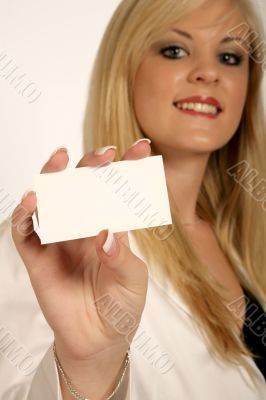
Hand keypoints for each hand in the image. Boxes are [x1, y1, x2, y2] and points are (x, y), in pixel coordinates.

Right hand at [11, 142, 149, 361]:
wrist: (99, 340)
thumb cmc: (121, 306)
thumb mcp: (132, 280)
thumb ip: (120, 257)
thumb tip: (105, 234)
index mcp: (109, 228)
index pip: (117, 192)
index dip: (128, 169)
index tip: (142, 148)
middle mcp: (82, 228)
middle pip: (82, 188)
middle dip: (92, 166)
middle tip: (105, 154)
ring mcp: (59, 240)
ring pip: (51, 201)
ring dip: (53, 178)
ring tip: (61, 159)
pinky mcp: (38, 258)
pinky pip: (26, 233)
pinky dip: (25, 215)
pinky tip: (34, 201)